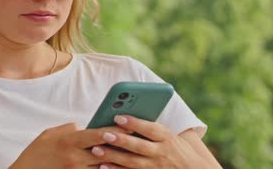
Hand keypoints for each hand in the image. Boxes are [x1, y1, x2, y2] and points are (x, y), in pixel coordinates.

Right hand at [9, 122, 129, 168]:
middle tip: (139, 140)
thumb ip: (70, 129)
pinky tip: (118, 167)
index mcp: (69, 141)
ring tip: (134, 155)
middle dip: (122, 145)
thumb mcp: (50, 134)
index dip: (115, 130)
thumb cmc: (37, 153)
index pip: (97, 135)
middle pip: (105, 151)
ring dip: (119, 160)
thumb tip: (86, 126)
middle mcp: (75, 158)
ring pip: (104, 166)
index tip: (130, 126)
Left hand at [89, 115, 219, 168]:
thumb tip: (129, 109)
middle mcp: (161, 152)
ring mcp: (155, 167)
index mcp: (167, 137)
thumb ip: (151, 125)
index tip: (118, 116)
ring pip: (132, 162)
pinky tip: (102, 166)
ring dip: (113, 156)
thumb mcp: (169, 134)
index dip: (134, 123)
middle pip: (139, 146)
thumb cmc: (175, 146)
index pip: (150, 129)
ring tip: (97, 150)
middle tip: (104, 134)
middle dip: (121, 140)